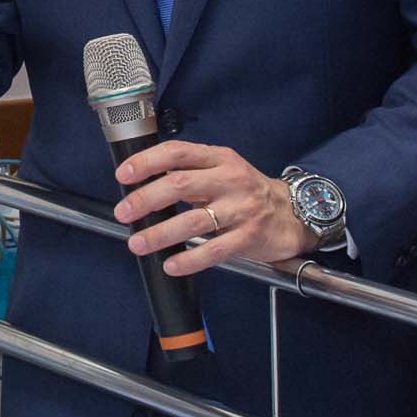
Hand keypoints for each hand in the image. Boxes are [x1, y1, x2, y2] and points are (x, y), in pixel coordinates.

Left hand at [109, 142, 314, 275]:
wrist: (291, 214)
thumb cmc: (247, 192)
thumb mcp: (222, 169)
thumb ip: (189, 172)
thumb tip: (143, 182)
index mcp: (219, 158)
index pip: (178, 153)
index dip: (147, 162)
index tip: (125, 174)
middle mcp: (230, 180)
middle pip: (180, 184)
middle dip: (145, 199)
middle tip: (124, 212)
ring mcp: (241, 209)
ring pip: (193, 221)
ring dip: (160, 234)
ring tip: (138, 243)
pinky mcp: (248, 237)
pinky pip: (214, 251)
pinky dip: (189, 259)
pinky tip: (171, 264)